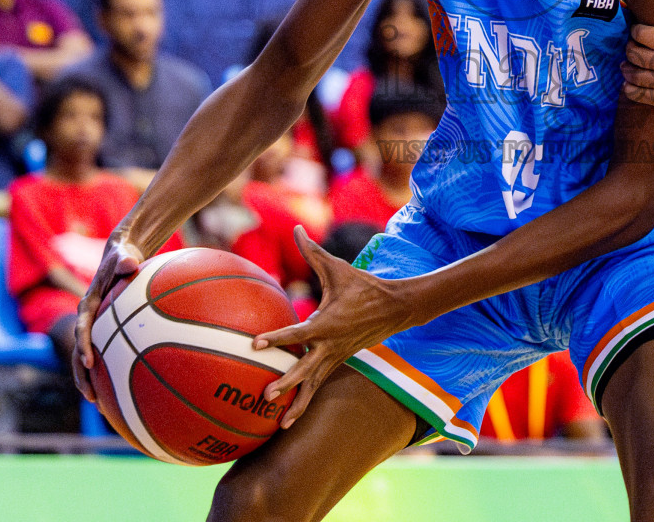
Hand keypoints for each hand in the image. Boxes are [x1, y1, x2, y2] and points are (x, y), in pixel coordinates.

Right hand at [72, 236, 145, 400]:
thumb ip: (124, 261)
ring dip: (91, 382)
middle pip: (77, 353)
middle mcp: (87, 320)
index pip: (82, 328)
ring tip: (102, 407)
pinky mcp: (105, 333)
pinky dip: (109, 374)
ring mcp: (95, 329)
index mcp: (89, 305)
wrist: (120, 258)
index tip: (88, 362)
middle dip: (82, 377)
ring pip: (87, 360)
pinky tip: (123, 392)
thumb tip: (130, 264)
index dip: (83, 345)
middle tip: (92, 397)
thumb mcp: (123, 257)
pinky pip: (104, 356)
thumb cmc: (123, 257)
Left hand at [252, 227, 415, 428]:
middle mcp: (330, 345)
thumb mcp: (338, 269)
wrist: (396, 308)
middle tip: (266, 395)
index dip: (277, 339)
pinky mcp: (339, 361)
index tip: (256, 344)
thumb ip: (313, 252)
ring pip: (314, 384)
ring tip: (279, 425)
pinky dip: (307, 399)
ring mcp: (336, 357)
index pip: (297, 334)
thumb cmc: (364, 285)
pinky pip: (320, 383)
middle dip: (287, 383)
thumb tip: (297, 229)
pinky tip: (292, 416)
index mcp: (327, 323)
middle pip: (305, 369)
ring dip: (298, 404)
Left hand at [623, 0, 653, 117]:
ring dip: (628, 69)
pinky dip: (631, 89)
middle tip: (633, 47)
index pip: (643, 34)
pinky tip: (631, 85)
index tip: (638, 31)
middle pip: (634, 53)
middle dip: (630, 48)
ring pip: (633, 75)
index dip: (636, 31)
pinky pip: (639, 95)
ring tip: (629, 65)